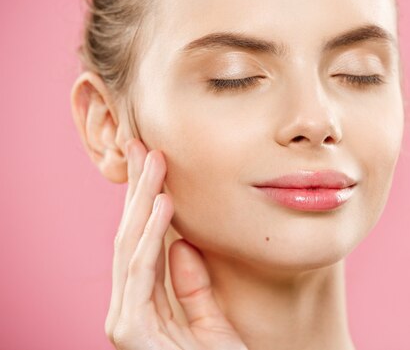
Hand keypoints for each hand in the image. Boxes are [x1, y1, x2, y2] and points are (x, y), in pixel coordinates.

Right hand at [105, 138, 247, 349]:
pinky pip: (141, 274)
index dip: (146, 204)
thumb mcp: (210, 321)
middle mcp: (130, 312)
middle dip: (138, 194)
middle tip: (147, 149)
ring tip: (154, 164)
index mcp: (147, 307)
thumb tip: (179, 244)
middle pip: (131, 241)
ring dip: (141, 203)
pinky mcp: (132, 332)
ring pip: (130, 249)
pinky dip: (149, 237)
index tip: (156, 166)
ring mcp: (127, 323)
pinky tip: (162, 206)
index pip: (142, 246)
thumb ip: (191, 287)